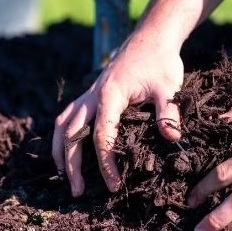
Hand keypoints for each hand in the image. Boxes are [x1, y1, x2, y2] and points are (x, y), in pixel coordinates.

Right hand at [53, 30, 184, 196]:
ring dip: (59, 152)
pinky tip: (66, 153)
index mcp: (110, 95)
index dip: (106, 163)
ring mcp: (88, 95)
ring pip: (62, 125)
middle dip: (71, 164)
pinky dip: (62, 137)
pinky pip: (67, 117)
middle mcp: (92, 96)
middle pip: (71, 134)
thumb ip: (169, 112)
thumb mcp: (169, 87)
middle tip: (78, 192)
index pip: (101, 136)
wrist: (150, 38)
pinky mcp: (89, 95)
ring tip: (63, 177)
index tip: (114, 184)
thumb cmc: (160, 62)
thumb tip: (172, 138)